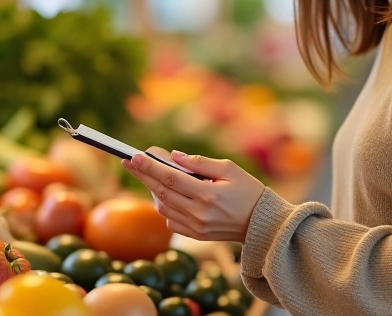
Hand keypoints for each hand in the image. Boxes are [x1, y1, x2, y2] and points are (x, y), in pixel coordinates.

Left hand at [122, 148, 265, 242]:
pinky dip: (165, 206)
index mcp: (208, 194)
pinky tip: (168, 195)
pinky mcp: (195, 236)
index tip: (134, 155)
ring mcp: (196, 227)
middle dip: (143, 175)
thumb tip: (174, 156)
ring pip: (162, 207)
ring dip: (153, 190)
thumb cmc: (248, 191)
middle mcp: (199, 213)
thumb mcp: (229, 169)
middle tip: (129, 161)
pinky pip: (170, 220)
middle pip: (161, 191)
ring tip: (151, 175)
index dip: (150, 166)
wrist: (262, 225)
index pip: (170, 177)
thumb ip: (200, 163)